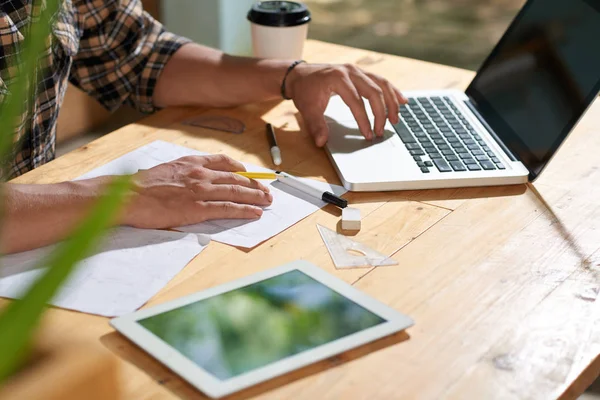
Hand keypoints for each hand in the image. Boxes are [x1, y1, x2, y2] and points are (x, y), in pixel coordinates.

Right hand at [122, 154, 272, 228]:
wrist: (127, 196)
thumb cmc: (139, 187)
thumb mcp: (164, 170)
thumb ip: (182, 173)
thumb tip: (188, 180)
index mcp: (191, 163)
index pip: (222, 161)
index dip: (240, 168)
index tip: (249, 173)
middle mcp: (200, 174)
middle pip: (235, 178)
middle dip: (254, 184)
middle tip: (266, 190)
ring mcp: (200, 191)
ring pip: (236, 192)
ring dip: (256, 196)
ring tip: (268, 201)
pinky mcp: (198, 208)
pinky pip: (228, 208)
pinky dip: (245, 210)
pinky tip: (255, 212)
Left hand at [286, 63, 406, 146]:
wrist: (300, 75)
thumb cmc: (305, 90)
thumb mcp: (307, 108)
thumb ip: (315, 125)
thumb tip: (321, 141)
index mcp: (338, 78)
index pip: (356, 101)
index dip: (363, 120)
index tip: (368, 134)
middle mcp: (351, 71)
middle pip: (374, 92)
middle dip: (380, 113)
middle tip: (381, 131)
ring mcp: (357, 70)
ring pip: (381, 84)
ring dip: (391, 102)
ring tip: (396, 119)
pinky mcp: (361, 73)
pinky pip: (381, 81)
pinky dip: (392, 91)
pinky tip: (403, 101)